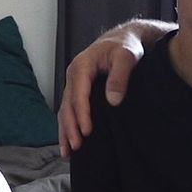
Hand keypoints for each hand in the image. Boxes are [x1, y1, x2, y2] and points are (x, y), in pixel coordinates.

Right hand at [57, 26, 145, 154]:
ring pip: (65, 109)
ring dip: (65, 130)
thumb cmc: (125, 47)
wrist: (122, 39)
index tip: (87, 131)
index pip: (79, 94)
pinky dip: (67, 126)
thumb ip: (120, 76)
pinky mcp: (78, 89)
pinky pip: (69, 109)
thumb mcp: (127, 57)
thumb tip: (113, 101)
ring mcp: (73, 83)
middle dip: (70, 126)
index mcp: (82, 66)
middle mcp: (73, 75)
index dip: (82, 113)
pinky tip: (68, 142)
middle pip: (68, 104)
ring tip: (67, 152)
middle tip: (77, 146)